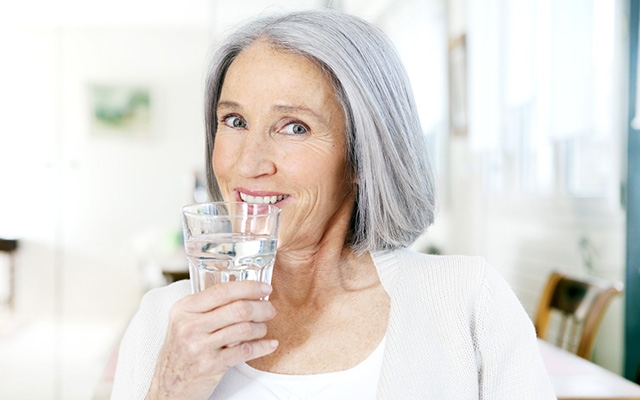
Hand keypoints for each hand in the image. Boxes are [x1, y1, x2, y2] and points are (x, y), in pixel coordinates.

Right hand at [145, 281, 277, 399]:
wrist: (168, 385)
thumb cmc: (181, 350)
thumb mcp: (184, 321)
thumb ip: (207, 306)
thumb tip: (243, 291)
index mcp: (184, 309)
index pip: (222, 291)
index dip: (248, 287)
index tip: (265, 288)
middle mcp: (190, 326)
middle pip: (238, 309)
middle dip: (261, 307)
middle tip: (270, 309)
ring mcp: (199, 347)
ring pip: (244, 329)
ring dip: (261, 327)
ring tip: (263, 327)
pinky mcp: (210, 366)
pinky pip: (245, 351)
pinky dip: (263, 347)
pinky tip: (269, 344)